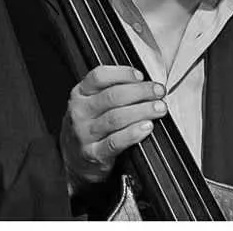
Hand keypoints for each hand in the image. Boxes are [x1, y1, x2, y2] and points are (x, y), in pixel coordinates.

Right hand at [60, 65, 166, 191]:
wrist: (74, 159)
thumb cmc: (89, 125)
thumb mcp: (91, 102)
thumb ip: (110, 89)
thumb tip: (143, 82)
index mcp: (80, 93)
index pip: (99, 76)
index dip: (122, 73)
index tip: (140, 75)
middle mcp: (80, 111)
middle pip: (112, 96)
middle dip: (140, 91)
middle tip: (158, 91)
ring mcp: (85, 133)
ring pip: (116, 118)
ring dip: (142, 111)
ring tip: (159, 108)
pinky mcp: (93, 153)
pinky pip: (115, 142)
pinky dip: (133, 133)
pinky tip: (146, 127)